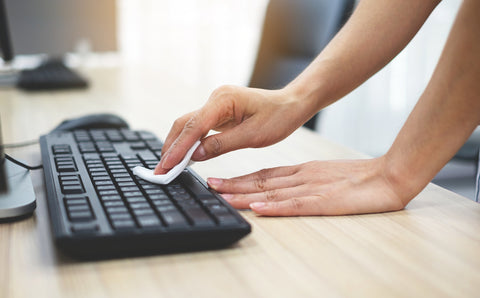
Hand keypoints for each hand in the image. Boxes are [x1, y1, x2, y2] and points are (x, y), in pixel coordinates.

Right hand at [155, 85, 310, 173]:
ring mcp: (216, 105)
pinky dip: (188, 142)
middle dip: (171, 147)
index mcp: (223, 100)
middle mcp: (215, 99)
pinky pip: (198, 128)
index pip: (194, 126)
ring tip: (167, 167)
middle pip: (184, 123)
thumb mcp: (252, 136)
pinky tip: (183, 156)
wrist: (291, 104)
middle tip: (160, 171)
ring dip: (177, 145)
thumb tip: (194, 155)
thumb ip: (221, 145)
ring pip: (188, 125)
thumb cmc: (278, 116)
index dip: (179, 147)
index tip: (167, 165)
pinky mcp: (218, 113)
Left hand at [207, 157, 410, 215]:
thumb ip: (304, 181)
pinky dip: (275, 206)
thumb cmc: (360, 176)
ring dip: (245, 194)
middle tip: (210, 185)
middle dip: (234, 184)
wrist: (390, 174)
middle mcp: (302, 177)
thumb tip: (280, 189)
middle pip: (262, 181)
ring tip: (222, 195)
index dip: (241, 178)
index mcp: (303, 171)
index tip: (221, 181)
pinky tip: (258, 207)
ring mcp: (314, 188)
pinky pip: (297, 204)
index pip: (265, 174)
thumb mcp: (326, 174)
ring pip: (273, 191)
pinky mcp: (327, 201)